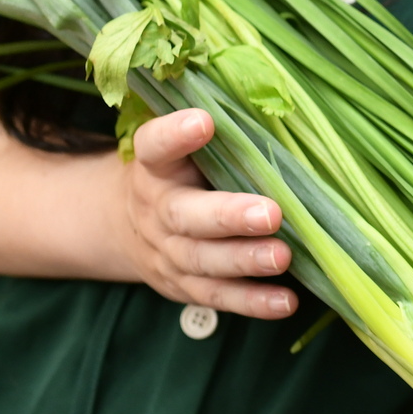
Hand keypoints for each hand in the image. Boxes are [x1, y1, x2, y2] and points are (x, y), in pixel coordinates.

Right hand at [117, 108, 295, 318]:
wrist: (126, 226)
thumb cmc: (178, 174)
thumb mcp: (182, 151)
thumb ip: (220, 137)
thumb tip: (286, 111)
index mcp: (155, 167)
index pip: (155, 147)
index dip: (175, 135)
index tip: (204, 121)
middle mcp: (157, 209)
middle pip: (185, 215)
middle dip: (228, 215)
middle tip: (271, 213)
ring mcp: (168, 252)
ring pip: (203, 260)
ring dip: (245, 261)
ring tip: (282, 256)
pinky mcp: (184, 286)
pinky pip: (218, 296)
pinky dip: (252, 302)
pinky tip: (286, 302)